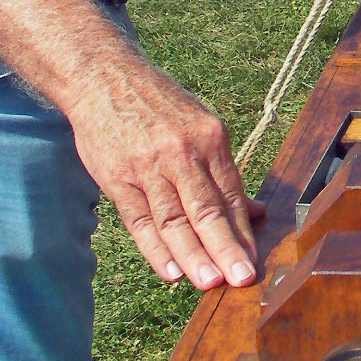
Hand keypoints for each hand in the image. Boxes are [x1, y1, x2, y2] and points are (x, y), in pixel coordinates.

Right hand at [67, 62, 264, 291]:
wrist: (103, 78)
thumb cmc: (158, 105)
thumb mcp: (200, 124)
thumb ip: (224, 172)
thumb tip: (257, 211)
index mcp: (209, 137)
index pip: (230, 194)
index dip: (242, 231)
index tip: (253, 261)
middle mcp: (181, 153)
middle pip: (206, 209)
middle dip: (225, 247)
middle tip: (240, 278)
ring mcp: (147, 166)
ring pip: (173, 220)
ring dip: (192, 255)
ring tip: (208, 282)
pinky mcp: (117, 178)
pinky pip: (139, 220)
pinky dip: (154, 249)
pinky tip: (169, 271)